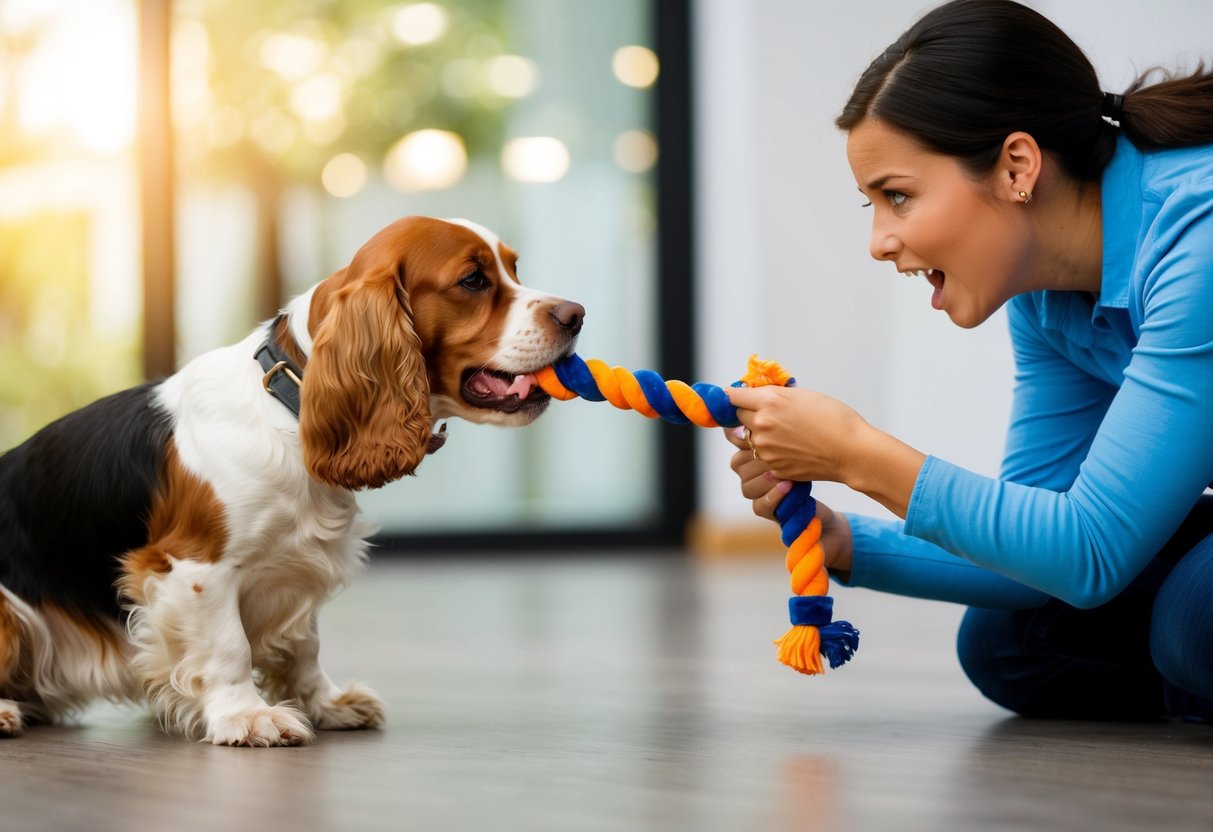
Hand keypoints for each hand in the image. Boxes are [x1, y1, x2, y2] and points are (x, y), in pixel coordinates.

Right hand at [722, 426, 853, 575]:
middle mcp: (755, 469)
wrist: (843, 476)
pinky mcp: (770, 510)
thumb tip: (761, 400)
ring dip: (762, 478)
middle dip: (753, 457)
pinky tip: (787, 486)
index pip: (735, 439)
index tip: (750, 430)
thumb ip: (780, 417)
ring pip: (746, 485)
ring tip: (779, 473)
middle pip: (737, 463)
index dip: (739, 436)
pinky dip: (771, 496)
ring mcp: (761, 491)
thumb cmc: (824, 447)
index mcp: (758, 446)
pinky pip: (760, 505)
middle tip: (770, 452)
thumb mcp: (802, 427)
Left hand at [725, 385, 866, 483]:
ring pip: (751, 437)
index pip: (733, 396)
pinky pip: (763, 455)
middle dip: (750, 413)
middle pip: (740, 417)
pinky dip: (772, 450)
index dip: (735, 395)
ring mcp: (765, 449)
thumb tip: (756, 394)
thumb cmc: (834, 418)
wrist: (851, 451)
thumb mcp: (803, 395)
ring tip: (786, 432)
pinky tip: (793, 446)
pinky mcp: (773, 467)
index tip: (735, 395)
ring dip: (761, 433)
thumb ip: (775, 394)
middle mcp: (761, 425)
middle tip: (771, 412)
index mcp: (768, 402)